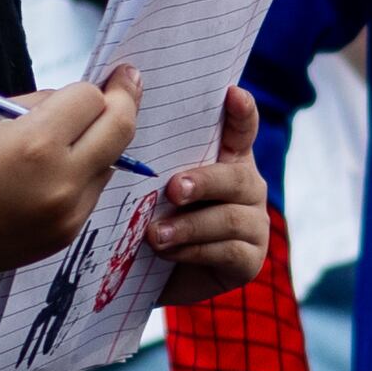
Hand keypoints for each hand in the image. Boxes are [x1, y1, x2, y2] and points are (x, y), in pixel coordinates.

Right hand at [0, 69, 138, 276]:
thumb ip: (41, 105)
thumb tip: (83, 99)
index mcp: (35, 143)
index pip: (91, 99)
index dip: (93, 86)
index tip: (112, 73)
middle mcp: (59, 183)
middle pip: (119, 131)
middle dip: (124, 102)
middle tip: (127, 83)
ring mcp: (65, 217)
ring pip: (107, 166)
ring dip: (98, 146)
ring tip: (67, 137)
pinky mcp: (61, 239)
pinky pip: (89, 197)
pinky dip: (80, 178)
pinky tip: (50, 174)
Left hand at [139, 88, 271, 288]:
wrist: (157, 276)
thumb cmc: (154, 218)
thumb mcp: (151, 184)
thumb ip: (153, 159)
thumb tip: (118, 112)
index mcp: (227, 160)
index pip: (242, 130)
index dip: (242, 112)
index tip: (232, 94)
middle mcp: (247, 188)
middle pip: (236, 176)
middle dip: (204, 181)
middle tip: (173, 189)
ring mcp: (253, 224)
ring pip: (229, 218)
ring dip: (189, 225)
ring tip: (156, 234)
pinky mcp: (249, 260)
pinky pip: (227, 251)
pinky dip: (193, 251)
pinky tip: (168, 252)